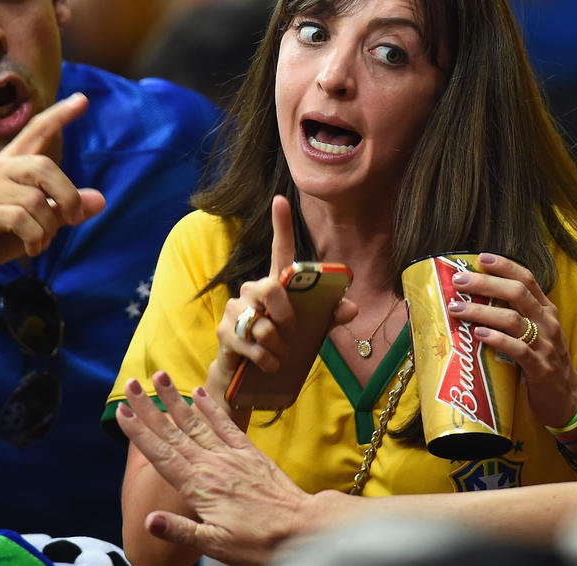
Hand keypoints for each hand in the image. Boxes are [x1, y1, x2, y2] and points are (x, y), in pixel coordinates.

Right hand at [0, 93, 105, 283]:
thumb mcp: (37, 224)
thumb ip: (63, 209)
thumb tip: (100, 200)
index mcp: (8, 166)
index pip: (35, 131)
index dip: (59, 115)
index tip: (82, 99)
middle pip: (44, 166)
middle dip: (67, 196)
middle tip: (71, 220)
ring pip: (36, 200)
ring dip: (48, 228)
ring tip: (40, 243)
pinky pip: (21, 219)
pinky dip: (35, 238)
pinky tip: (31, 249)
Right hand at [118, 370, 311, 565]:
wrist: (301, 528)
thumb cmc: (258, 542)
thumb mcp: (216, 544)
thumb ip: (181, 530)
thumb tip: (149, 521)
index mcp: (198, 486)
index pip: (161, 454)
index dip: (140, 432)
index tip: (122, 412)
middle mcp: (211, 464)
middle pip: (173, 431)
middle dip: (150, 407)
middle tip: (132, 384)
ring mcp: (231, 455)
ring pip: (196, 422)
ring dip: (176, 399)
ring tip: (161, 377)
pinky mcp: (249, 453)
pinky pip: (226, 425)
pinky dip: (212, 408)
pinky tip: (199, 392)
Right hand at [206, 196, 355, 407]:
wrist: (250, 377)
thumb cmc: (282, 347)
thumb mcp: (311, 333)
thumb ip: (329, 318)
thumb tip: (352, 308)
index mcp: (276, 285)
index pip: (280, 250)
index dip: (281, 225)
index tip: (280, 199)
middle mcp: (253, 290)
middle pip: (271, 287)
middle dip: (286, 313)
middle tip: (291, 330)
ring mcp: (235, 309)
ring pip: (263, 324)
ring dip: (278, 346)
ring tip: (279, 356)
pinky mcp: (224, 331)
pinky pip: (252, 343)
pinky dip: (267, 359)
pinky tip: (269, 364)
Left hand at [448, 253, 576, 427]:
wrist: (567, 398)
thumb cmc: (542, 360)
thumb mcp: (533, 331)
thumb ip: (512, 314)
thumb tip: (473, 298)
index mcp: (545, 309)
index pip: (526, 279)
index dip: (504, 266)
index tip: (480, 258)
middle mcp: (547, 322)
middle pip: (517, 293)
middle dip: (485, 284)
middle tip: (459, 281)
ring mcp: (545, 345)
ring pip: (513, 320)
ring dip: (481, 312)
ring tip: (457, 308)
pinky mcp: (540, 368)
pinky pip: (517, 349)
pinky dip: (496, 339)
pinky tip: (478, 334)